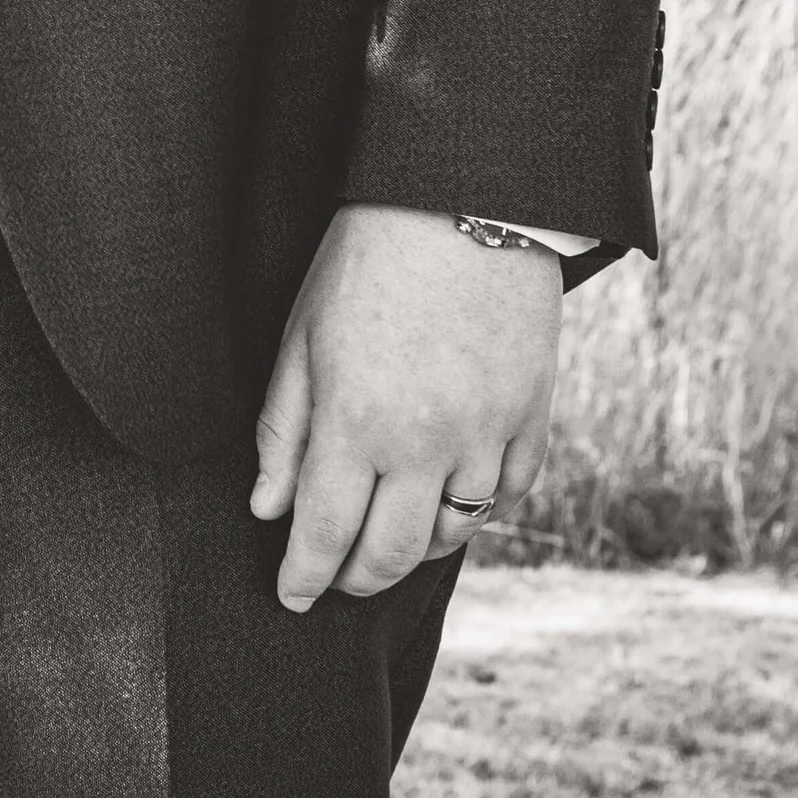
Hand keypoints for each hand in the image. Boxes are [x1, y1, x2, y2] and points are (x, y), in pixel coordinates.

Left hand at [251, 205, 560, 612]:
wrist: (465, 200)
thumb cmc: (367, 259)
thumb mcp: (302, 333)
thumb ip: (282, 428)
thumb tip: (266, 508)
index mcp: (356, 423)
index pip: (323, 533)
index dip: (303, 576)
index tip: (289, 597)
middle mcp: (425, 446)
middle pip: (390, 553)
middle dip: (355, 578)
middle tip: (333, 581)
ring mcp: (486, 437)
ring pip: (452, 535)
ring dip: (413, 550)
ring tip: (385, 544)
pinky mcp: (531, 421)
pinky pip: (505, 498)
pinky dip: (473, 514)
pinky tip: (447, 505)